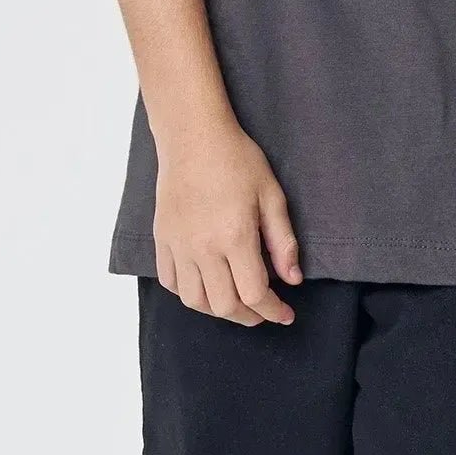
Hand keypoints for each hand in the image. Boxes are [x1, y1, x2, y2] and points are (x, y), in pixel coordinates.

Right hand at [152, 121, 302, 324]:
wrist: (193, 137)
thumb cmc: (237, 160)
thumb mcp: (272, 195)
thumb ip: (283, 241)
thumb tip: (293, 280)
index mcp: (234, 237)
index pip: (254, 294)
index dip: (274, 311)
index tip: (285, 314)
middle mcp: (203, 248)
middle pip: (224, 306)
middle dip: (249, 317)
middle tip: (264, 311)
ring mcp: (178, 245)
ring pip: (194, 300)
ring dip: (217, 310)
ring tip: (235, 303)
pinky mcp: (162, 239)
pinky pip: (170, 281)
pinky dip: (188, 293)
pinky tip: (204, 286)